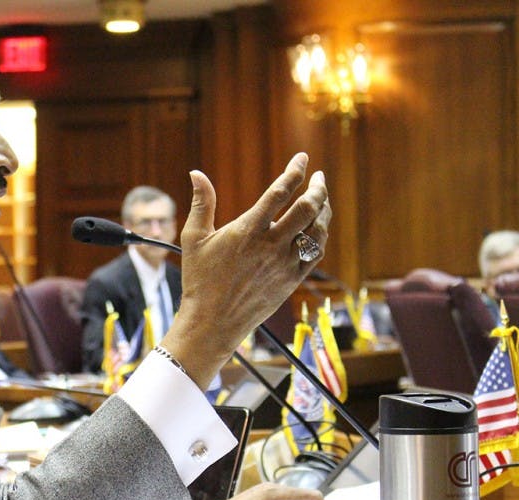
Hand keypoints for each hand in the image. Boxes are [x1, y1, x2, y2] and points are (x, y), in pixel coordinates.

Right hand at [162, 153, 330, 388]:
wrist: (212, 323)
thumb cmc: (199, 280)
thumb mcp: (194, 239)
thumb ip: (201, 203)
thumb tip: (197, 173)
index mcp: (248, 231)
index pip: (280, 191)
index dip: (295, 171)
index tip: (302, 158)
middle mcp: (271, 245)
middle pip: (307, 208)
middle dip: (318, 188)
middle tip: (318, 177)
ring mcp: (284, 264)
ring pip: (317, 230)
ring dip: (324, 210)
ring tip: (321, 199)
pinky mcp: (291, 280)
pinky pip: (316, 253)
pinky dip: (321, 235)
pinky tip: (318, 227)